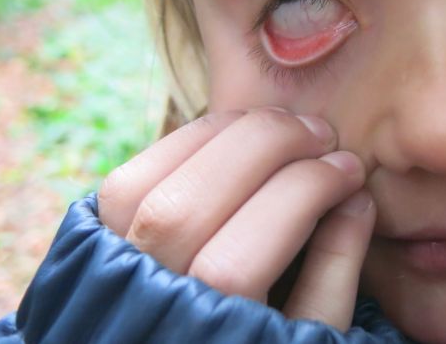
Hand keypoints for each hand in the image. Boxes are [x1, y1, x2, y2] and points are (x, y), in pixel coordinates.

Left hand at [97, 107, 374, 329]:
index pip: (248, 249)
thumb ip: (332, 279)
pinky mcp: (89, 247)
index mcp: (199, 340)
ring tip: (278, 123)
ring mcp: (104, 273)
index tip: (351, 169)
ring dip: (223, 134)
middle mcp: (138, 304)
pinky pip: (125, 180)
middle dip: (269, 146)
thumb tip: (356, 198)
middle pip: (195, 201)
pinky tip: (230, 132)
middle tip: (322, 133)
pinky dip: (180, 142)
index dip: (309, 192)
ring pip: (149, 182)